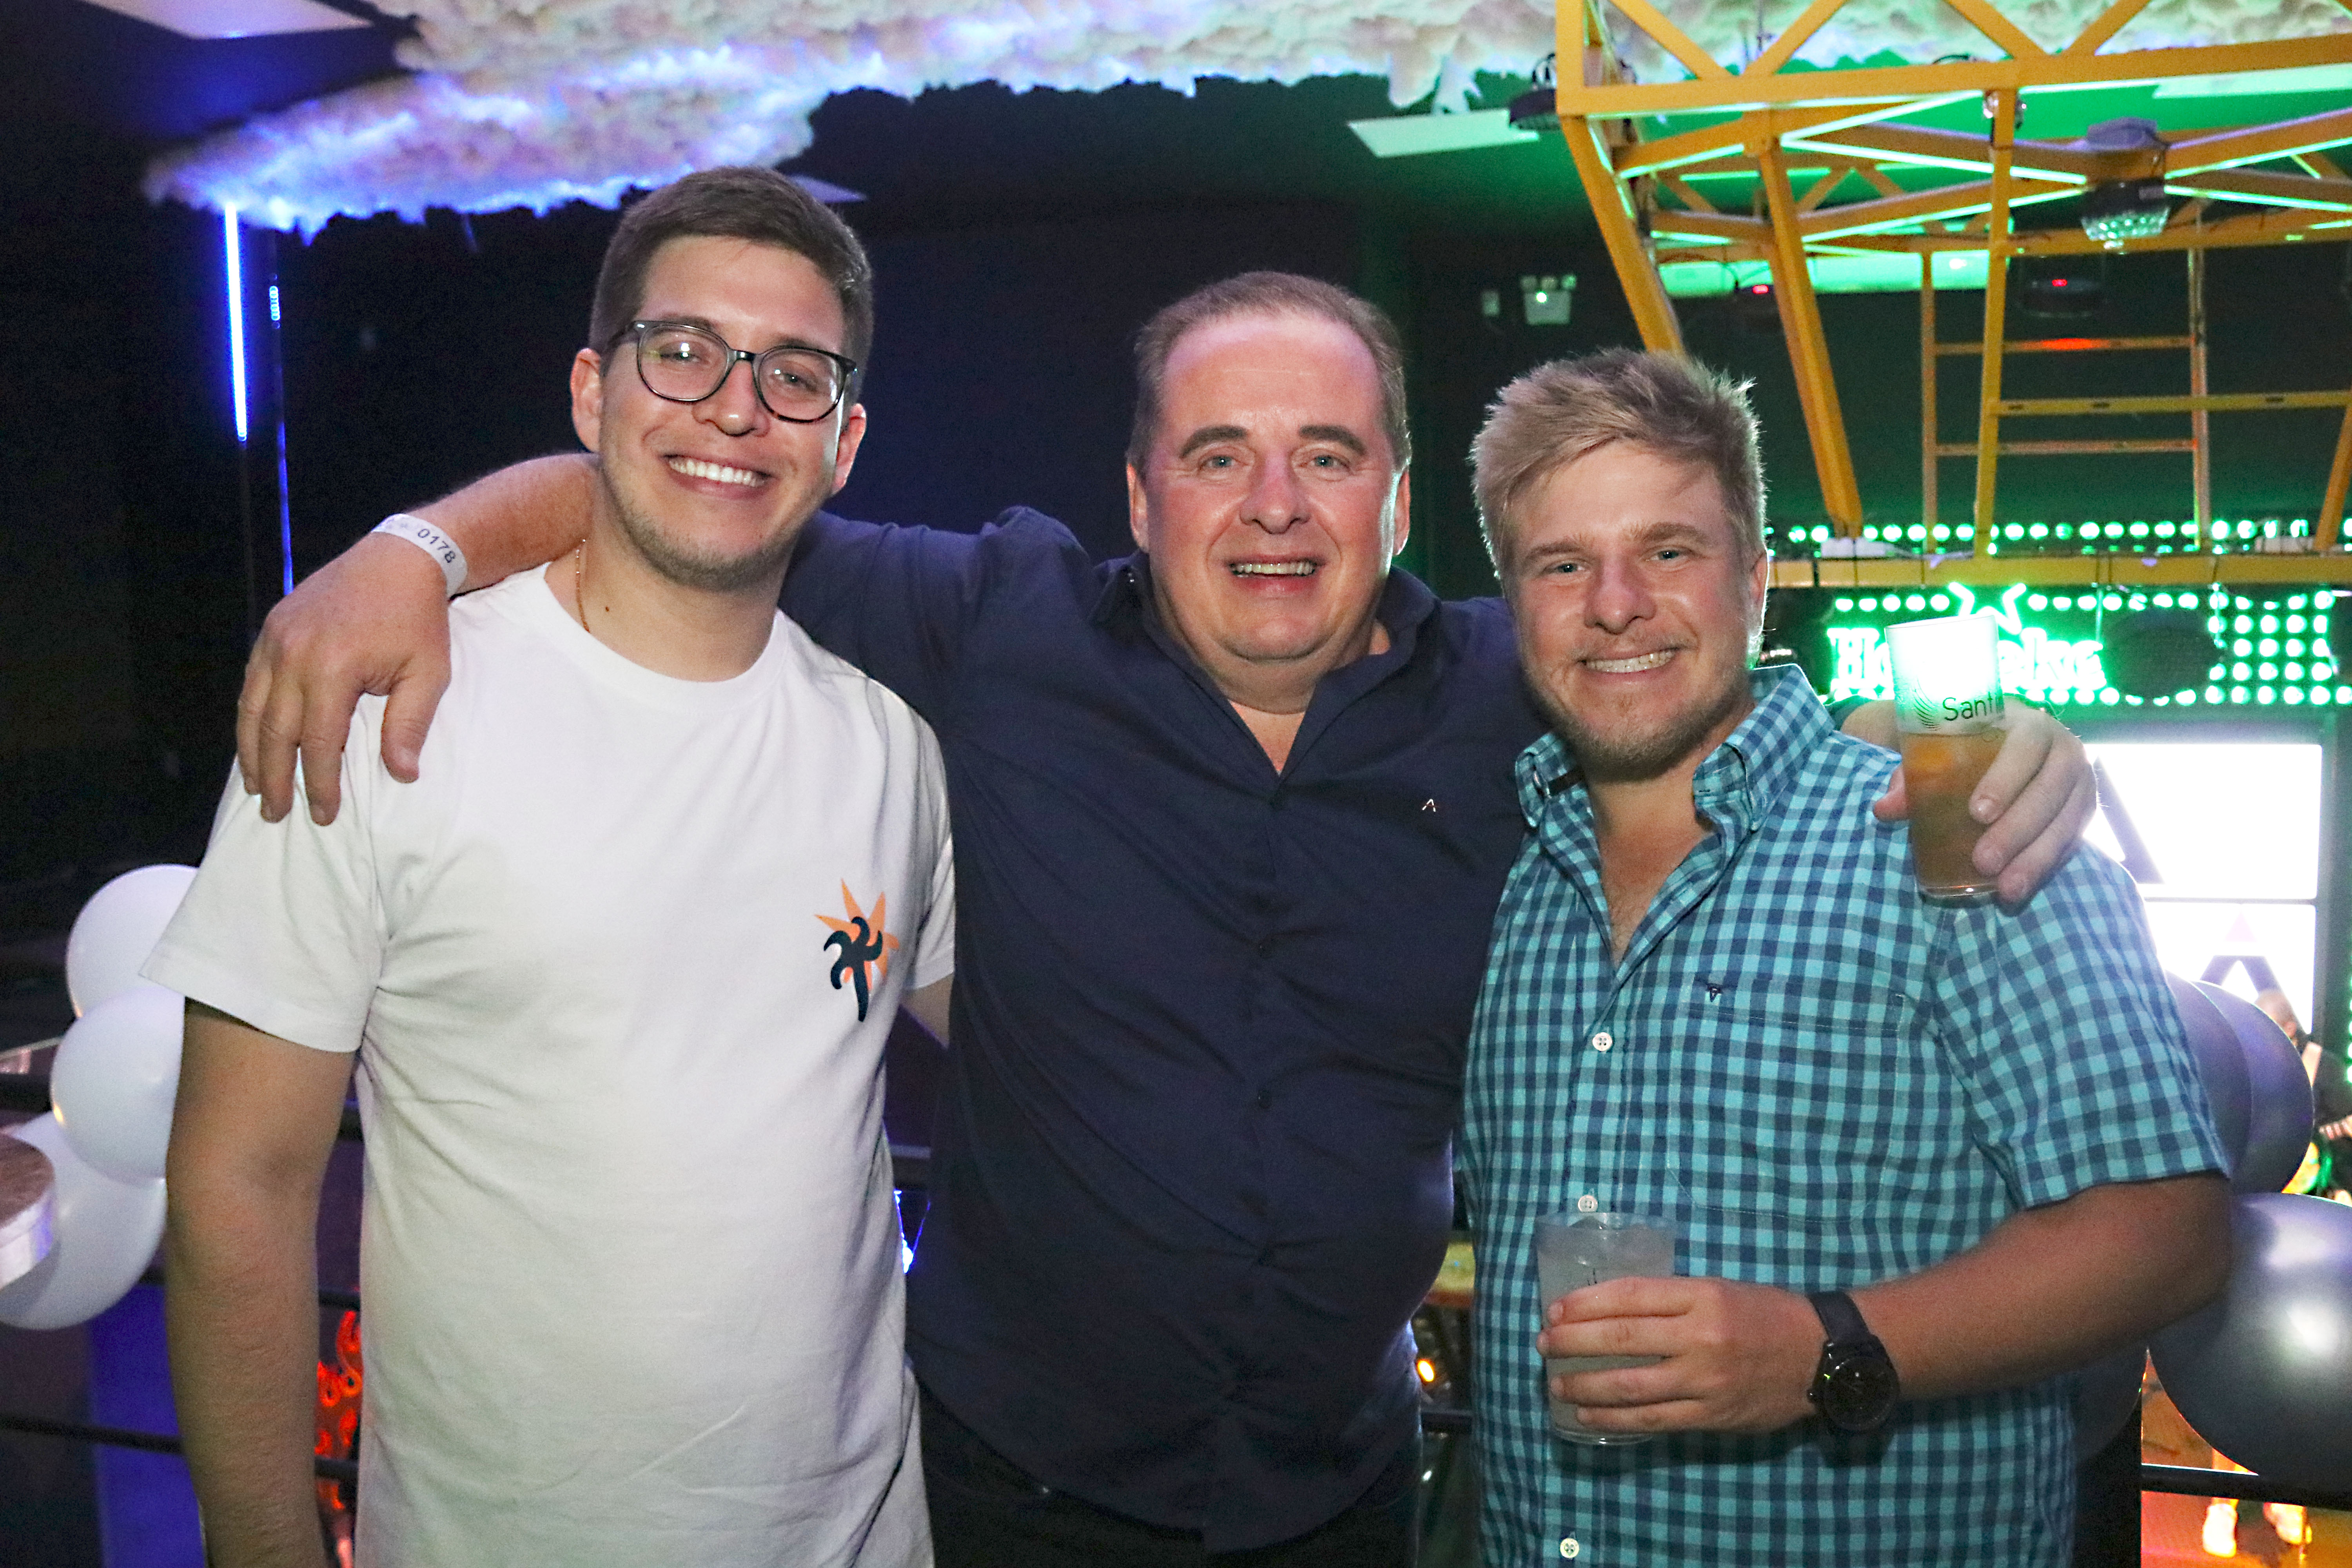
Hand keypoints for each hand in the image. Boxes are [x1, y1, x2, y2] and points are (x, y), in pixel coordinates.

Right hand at [236, 534, 452, 824]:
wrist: (399, 559)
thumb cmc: (418, 620)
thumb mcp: (428, 673)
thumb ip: (409, 725)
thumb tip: (400, 775)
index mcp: (333, 668)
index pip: (320, 743)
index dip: (319, 783)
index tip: (323, 814)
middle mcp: (294, 654)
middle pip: (275, 732)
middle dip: (275, 778)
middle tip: (276, 815)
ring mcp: (276, 639)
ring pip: (252, 709)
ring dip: (252, 753)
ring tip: (257, 788)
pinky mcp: (271, 628)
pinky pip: (252, 683)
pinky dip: (249, 717)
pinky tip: (254, 741)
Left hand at [1535, 1276, 1820, 1434]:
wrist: (1820, 1356)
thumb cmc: (1764, 1314)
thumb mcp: (1717, 1289)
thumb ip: (1670, 1300)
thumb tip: (1610, 1311)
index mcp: (1702, 1296)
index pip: (1630, 1296)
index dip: (1586, 1304)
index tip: (1555, 1309)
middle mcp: (1701, 1337)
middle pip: (1622, 1339)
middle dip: (1574, 1342)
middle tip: (1544, 1343)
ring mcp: (1705, 1380)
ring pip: (1631, 1385)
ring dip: (1585, 1386)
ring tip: (1555, 1383)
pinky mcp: (1711, 1415)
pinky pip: (1653, 1419)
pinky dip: (1614, 1418)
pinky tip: (1588, 1416)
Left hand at [1867, 704, 2094, 904]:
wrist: (1999, 740)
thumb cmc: (1963, 741)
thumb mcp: (1936, 746)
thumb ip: (1912, 774)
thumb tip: (1885, 809)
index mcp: (2028, 722)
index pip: (2025, 745)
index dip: (2005, 779)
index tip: (1977, 813)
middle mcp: (2064, 747)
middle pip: (2049, 789)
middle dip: (2018, 829)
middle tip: (1983, 861)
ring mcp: (2079, 781)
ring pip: (2066, 820)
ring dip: (2036, 858)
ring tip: (2006, 889)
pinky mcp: (2082, 810)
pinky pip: (2072, 840)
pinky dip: (2046, 866)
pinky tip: (2020, 889)